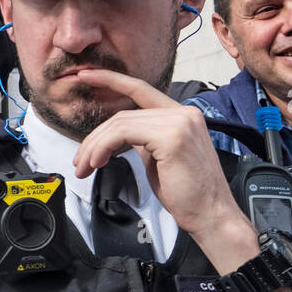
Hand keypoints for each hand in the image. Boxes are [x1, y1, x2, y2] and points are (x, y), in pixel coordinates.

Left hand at [69, 68, 256, 263]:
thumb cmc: (187, 193)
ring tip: (85, 167)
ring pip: (119, 124)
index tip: (85, 75)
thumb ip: (143, 140)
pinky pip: (122, 134)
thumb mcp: (159, 159)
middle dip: (94, 138)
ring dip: (94, 147)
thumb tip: (117, 138)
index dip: (111, 79)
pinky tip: (98, 163)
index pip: (141, 89)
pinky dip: (103, 148)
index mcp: (183, 115)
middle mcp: (184, 113)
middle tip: (80, 161)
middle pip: (123, 115)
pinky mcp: (171, 136)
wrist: (211, 215)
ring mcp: (180, 122)